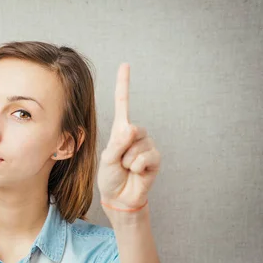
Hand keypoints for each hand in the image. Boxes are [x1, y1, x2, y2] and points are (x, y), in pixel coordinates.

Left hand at [97, 64, 160, 222]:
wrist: (120, 197)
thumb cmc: (110, 176)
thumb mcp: (107, 159)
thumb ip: (117, 144)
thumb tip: (132, 128)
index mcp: (121, 130)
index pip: (123, 103)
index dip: (124, 84)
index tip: (125, 65)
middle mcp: (136, 134)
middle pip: (131, 130)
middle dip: (121, 150)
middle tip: (120, 162)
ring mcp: (147, 145)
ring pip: (137, 148)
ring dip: (128, 162)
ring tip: (127, 168)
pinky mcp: (155, 158)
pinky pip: (144, 158)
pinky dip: (137, 168)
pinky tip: (137, 173)